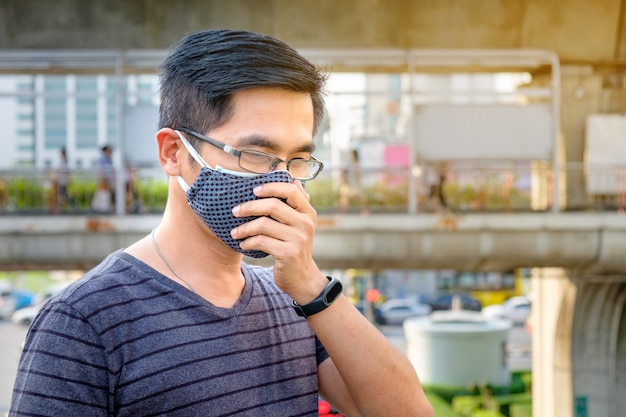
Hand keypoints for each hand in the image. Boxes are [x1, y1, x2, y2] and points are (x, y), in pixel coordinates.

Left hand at [230, 180, 326, 301]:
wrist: (302, 278)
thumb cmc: (294, 246)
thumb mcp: (299, 224)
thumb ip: (294, 201)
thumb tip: (287, 174)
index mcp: (308, 212)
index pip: (291, 190)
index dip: (271, 187)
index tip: (254, 190)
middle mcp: (306, 224)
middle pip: (273, 206)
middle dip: (250, 207)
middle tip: (235, 211)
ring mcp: (298, 239)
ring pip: (263, 225)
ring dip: (244, 228)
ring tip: (234, 232)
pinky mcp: (288, 254)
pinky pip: (261, 242)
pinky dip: (248, 242)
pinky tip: (243, 244)